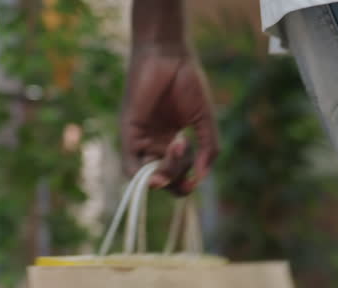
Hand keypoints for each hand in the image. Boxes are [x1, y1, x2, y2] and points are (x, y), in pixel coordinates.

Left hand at [122, 46, 218, 194]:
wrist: (169, 53)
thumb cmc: (187, 81)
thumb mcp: (204, 120)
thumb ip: (208, 149)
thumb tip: (201, 177)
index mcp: (172, 142)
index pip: (177, 176)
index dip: (186, 184)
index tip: (196, 179)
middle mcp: (155, 144)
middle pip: (164, 179)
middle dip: (177, 177)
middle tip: (187, 150)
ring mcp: (141, 139)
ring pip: (149, 176)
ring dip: (166, 173)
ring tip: (179, 145)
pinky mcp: (129, 132)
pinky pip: (130, 166)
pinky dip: (143, 176)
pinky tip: (160, 168)